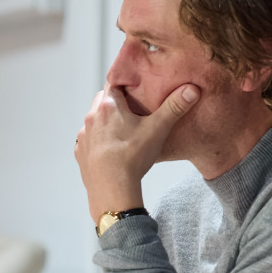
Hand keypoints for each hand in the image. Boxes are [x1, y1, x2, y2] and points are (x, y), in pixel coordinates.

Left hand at [74, 83, 199, 223]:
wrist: (112, 190)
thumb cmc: (133, 157)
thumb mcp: (157, 129)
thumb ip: (174, 107)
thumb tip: (191, 90)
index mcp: (108, 106)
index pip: (114, 82)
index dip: (126, 82)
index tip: (136, 86)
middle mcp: (91, 118)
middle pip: (103, 100)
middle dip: (116, 102)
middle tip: (133, 109)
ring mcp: (84, 137)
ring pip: (95, 121)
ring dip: (105, 122)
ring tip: (122, 131)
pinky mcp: (80, 154)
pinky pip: (89, 141)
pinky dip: (98, 142)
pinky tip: (111, 150)